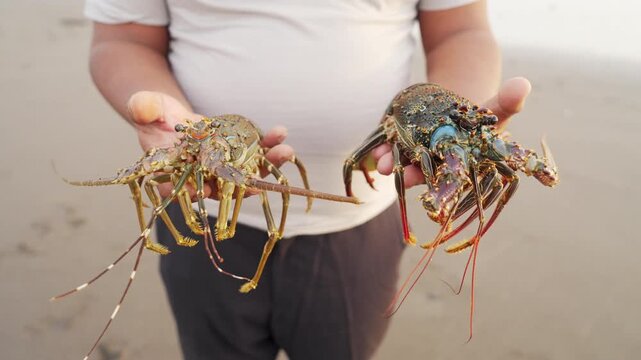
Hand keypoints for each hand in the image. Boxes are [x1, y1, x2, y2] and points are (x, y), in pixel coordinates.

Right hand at [127, 91, 293, 197]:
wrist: (170, 113)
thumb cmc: (153, 114)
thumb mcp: (145, 109)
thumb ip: (143, 109)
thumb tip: (142, 108)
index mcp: (175, 176)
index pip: (186, 190)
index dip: (199, 192)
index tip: (212, 190)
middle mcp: (202, 177)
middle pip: (225, 187)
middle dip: (245, 184)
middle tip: (260, 183)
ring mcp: (224, 167)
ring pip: (248, 172)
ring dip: (267, 165)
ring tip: (285, 151)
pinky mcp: (238, 152)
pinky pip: (257, 152)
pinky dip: (270, 145)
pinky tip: (281, 132)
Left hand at [370, 77, 531, 187]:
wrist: (458, 102)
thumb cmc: (482, 112)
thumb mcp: (496, 107)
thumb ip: (508, 101)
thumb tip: (523, 84)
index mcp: (467, 167)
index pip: (457, 178)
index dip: (446, 184)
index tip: (435, 196)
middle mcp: (442, 168)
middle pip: (427, 174)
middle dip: (412, 175)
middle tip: (400, 175)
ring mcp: (421, 159)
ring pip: (406, 163)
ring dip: (392, 163)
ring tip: (380, 162)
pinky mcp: (404, 147)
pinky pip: (394, 150)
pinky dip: (385, 150)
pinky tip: (376, 150)